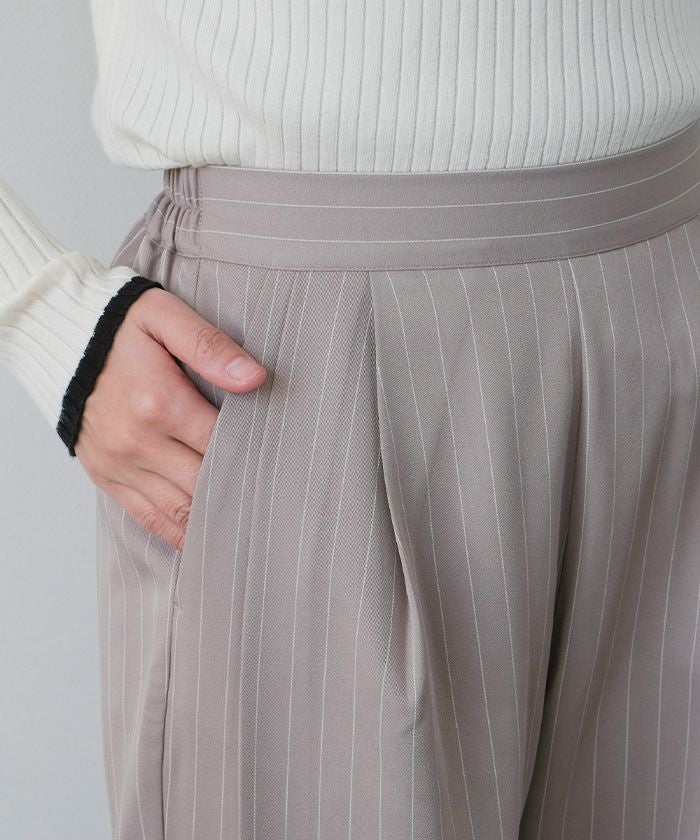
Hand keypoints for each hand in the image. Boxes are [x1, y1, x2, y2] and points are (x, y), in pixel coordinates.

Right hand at [74, 286, 266, 551]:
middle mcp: (138, 443)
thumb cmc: (117, 324)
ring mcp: (120, 464)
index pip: (224, 443)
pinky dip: (177, 532)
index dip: (256, 454)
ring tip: (250, 528)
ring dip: (214, 520)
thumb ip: (210, 347)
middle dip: (241, 492)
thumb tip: (254, 379)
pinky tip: (204, 539)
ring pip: (179, 510)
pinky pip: (146, 517)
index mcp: (160, 404)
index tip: (284, 459)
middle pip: (206, 482)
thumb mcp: (164, 317)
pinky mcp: (106, 476)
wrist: (56, 335)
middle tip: (278, 502)